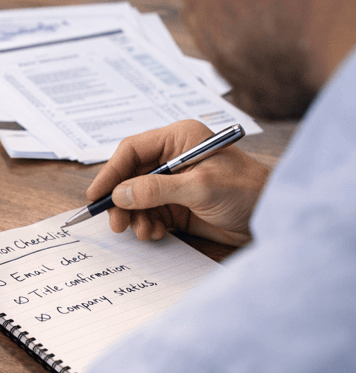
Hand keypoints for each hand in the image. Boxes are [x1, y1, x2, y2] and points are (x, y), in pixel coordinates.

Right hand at [87, 120, 269, 244]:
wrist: (275, 218)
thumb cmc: (248, 191)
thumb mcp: (201, 188)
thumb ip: (156, 190)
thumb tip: (119, 194)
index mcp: (179, 139)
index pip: (132, 151)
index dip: (111, 173)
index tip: (97, 196)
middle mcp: (173, 157)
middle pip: (129, 176)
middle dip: (121, 201)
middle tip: (116, 224)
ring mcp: (174, 182)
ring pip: (136, 198)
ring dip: (134, 217)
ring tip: (143, 232)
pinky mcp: (178, 205)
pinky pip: (149, 214)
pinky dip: (147, 225)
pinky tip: (155, 234)